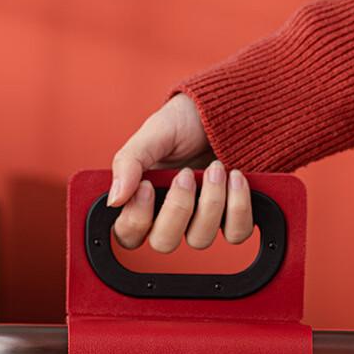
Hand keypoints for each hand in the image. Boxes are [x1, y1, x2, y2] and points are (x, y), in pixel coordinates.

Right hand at [109, 94, 253, 251]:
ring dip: (211, 202)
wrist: (223, 110)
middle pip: (164, 243)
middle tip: (186, 175)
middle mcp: (170, 217)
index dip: (137, 219)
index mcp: (143, 201)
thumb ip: (129, 163)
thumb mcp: (152, 135)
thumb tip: (114, 200)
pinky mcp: (231, 218)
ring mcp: (201, 221)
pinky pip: (236, 233)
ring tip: (216, 168)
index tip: (148, 186)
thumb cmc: (183, 123)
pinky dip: (239, 207)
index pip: (128, 236)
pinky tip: (236, 179)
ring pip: (200, 239)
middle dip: (178, 208)